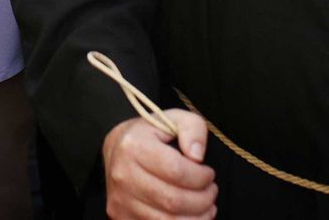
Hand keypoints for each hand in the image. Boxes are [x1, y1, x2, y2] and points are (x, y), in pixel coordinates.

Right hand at [101, 112, 216, 219]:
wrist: (116, 150)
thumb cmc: (150, 135)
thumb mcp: (174, 119)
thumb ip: (193, 129)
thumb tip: (197, 156)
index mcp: (134, 146)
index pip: (176, 171)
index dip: (200, 177)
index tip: (209, 174)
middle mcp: (123, 175)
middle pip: (173, 200)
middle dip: (202, 200)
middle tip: (211, 192)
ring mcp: (120, 199)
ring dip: (196, 218)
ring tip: (207, 206)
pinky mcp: (121, 216)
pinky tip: (192, 216)